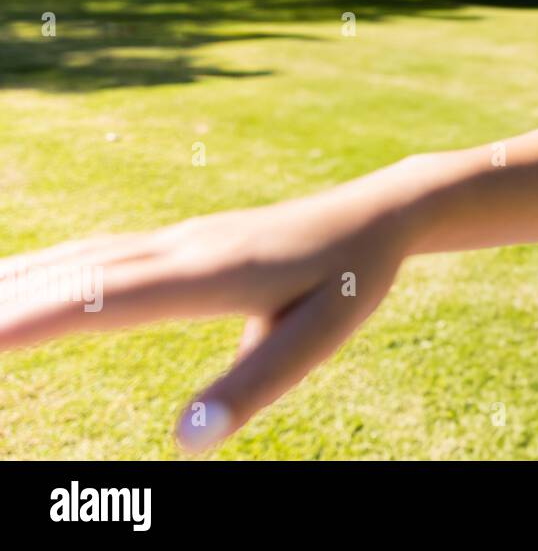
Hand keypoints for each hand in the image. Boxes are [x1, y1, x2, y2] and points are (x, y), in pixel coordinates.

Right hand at [0, 191, 409, 453]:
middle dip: (0, 305)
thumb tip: (185, 446)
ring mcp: (174, 239)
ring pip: (75, 258)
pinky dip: (41, 269)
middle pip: (70, 275)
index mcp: (209, 275)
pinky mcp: (176, 241)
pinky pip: (93, 253)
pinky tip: (17, 283)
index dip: (32, 320)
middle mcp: (179, 249)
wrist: (378, 213)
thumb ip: (253, 387)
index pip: (103, 299)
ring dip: (10, 282)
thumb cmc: (350, 280)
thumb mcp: (317, 339)